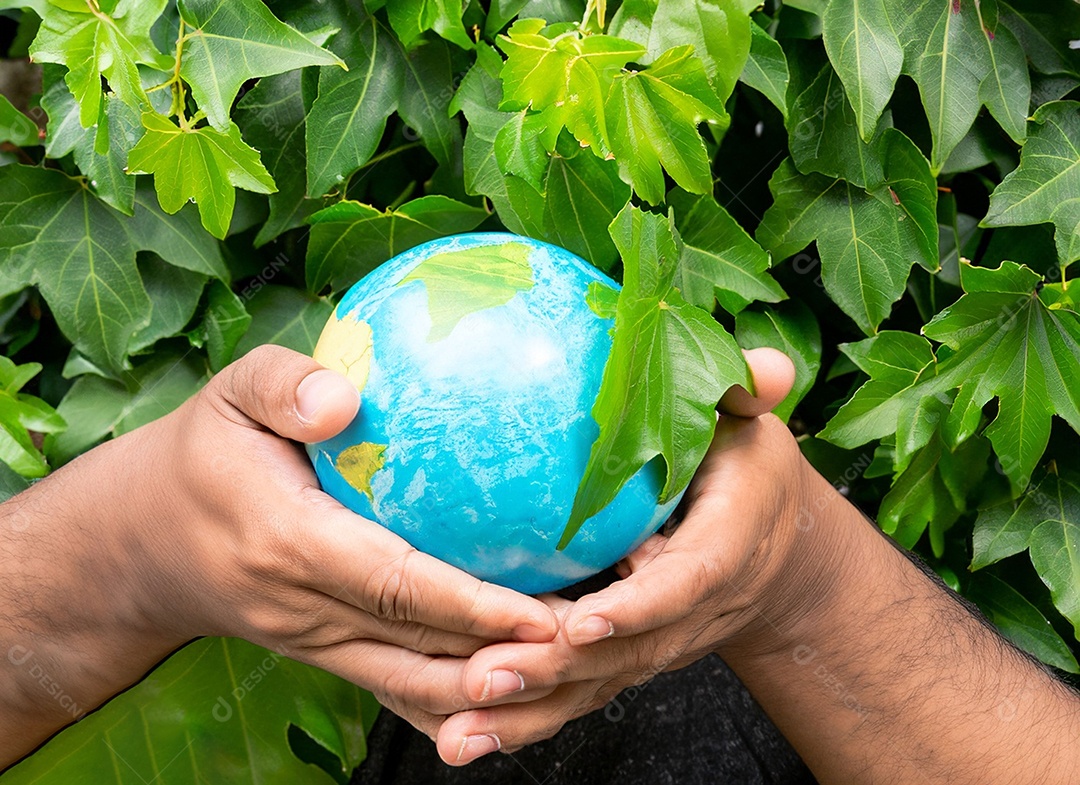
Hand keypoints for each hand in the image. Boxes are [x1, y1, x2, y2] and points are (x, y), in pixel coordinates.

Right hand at [0, 345, 556, 763]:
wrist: (141, 543)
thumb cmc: (203, 455)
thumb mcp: (229, 395)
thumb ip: (284, 386)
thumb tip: (344, 397)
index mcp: (285, 542)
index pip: (390, 583)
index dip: (468, 604)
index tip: (538, 612)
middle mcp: (301, 608)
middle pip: (414, 648)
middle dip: (499, 658)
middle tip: (581, 648)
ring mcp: (311, 642)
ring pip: (409, 682)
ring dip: (485, 689)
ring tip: (562, 673)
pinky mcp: (322, 653)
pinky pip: (391, 685)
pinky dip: (449, 699)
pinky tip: (505, 694)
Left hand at [430, 348, 847, 763]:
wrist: (770, 549)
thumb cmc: (746, 473)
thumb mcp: (750, 426)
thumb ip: (748, 393)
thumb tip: (764, 366)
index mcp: (725, 550)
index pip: (686, 583)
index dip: (640, 605)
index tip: (586, 619)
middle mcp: (689, 613)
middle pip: (625, 654)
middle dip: (556, 669)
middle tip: (486, 677)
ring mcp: (656, 644)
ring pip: (593, 685)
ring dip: (528, 712)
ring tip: (460, 726)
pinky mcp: (625, 658)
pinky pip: (575, 692)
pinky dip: (522, 717)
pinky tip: (459, 732)